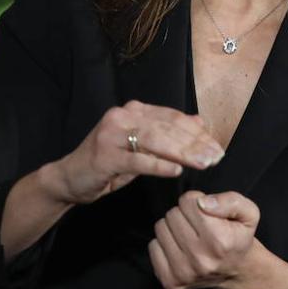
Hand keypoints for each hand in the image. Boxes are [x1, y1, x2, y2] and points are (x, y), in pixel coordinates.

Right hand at [47, 101, 223, 205]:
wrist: (70, 178)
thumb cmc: (110, 163)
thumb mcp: (142, 147)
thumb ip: (168, 134)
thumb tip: (199, 123)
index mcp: (134, 110)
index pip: (173, 118)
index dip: (197, 133)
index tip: (217, 147)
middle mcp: (123, 116)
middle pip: (167, 127)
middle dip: (195, 143)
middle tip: (216, 157)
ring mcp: (112, 134)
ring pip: (155, 140)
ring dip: (183, 152)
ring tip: (203, 163)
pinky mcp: (105, 155)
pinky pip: (137, 159)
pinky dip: (158, 164)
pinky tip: (176, 170)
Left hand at [148, 190, 259, 288]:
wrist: (236, 271)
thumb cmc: (237, 238)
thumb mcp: (248, 213)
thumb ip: (230, 201)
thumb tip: (202, 202)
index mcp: (220, 240)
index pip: (188, 201)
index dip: (196, 201)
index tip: (205, 212)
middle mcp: (201, 259)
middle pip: (173, 214)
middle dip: (184, 214)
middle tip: (198, 225)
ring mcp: (184, 273)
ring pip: (161, 229)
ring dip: (173, 228)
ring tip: (190, 236)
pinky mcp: (171, 282)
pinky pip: (153, 247)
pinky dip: (165, 244)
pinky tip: (181, 249)